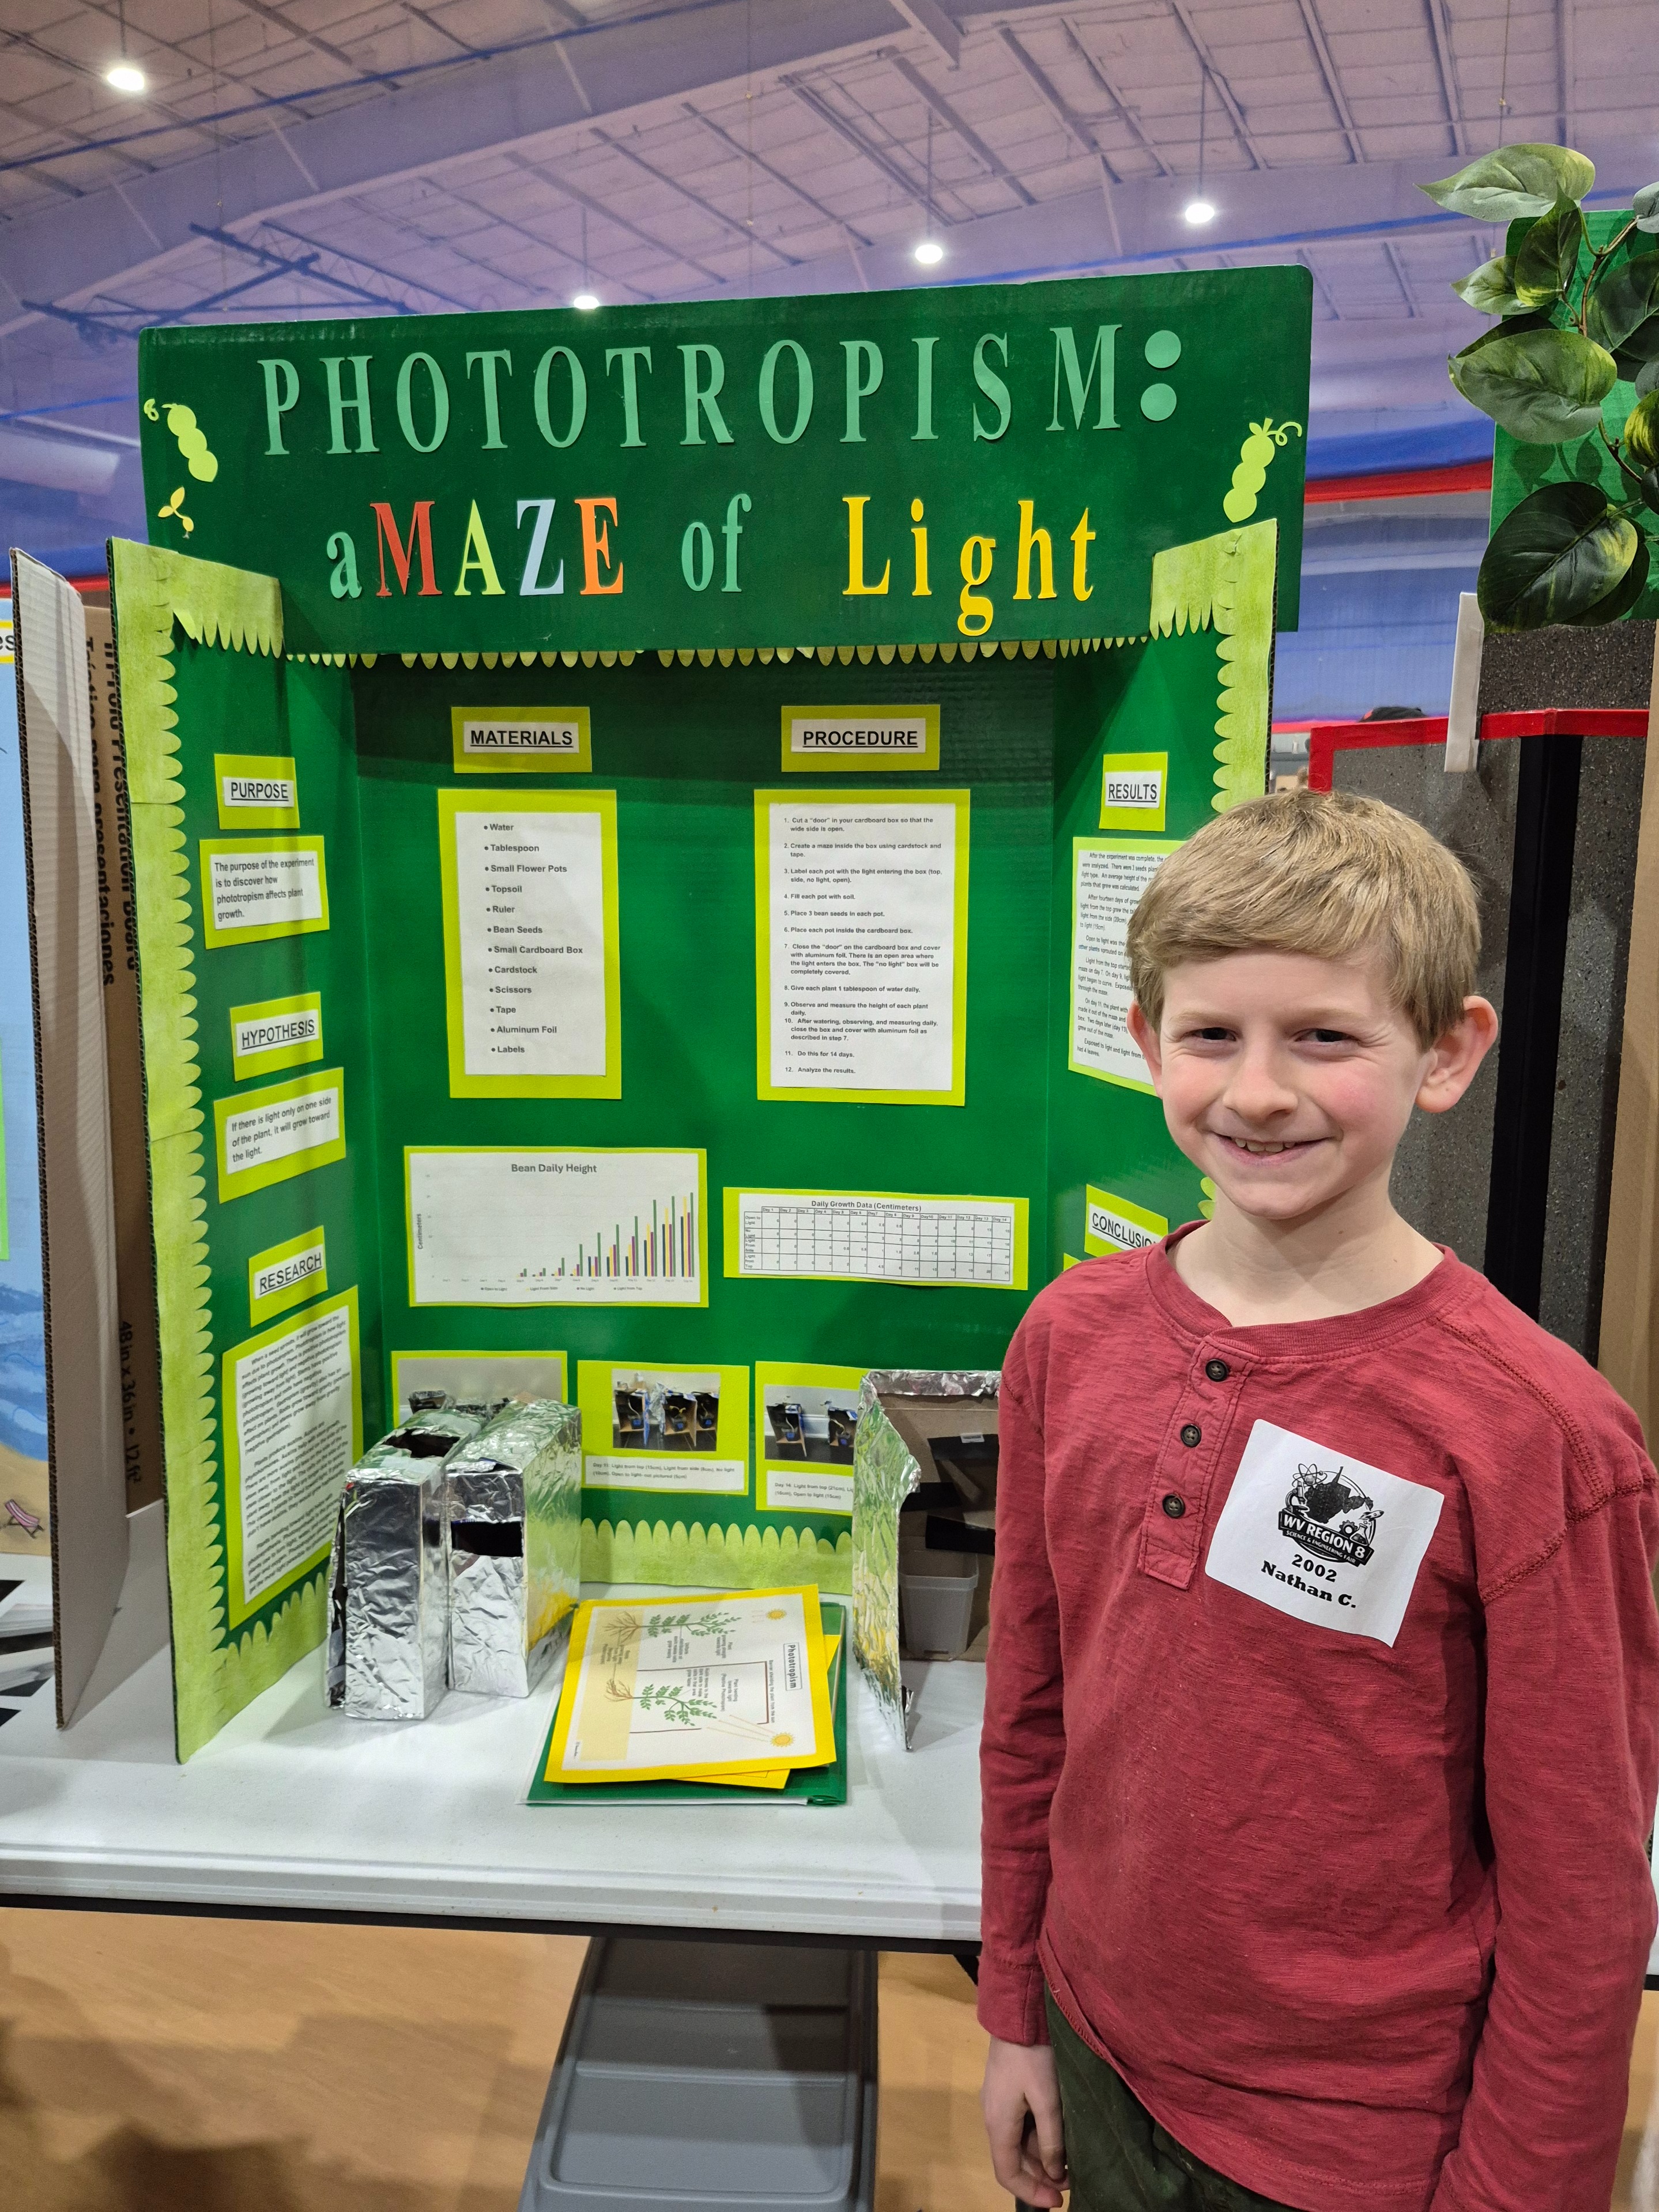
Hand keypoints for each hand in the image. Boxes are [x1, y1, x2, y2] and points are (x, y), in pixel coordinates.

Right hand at [981, 2034, 1066, 2206]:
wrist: (1017, 2013)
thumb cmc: (1032, 2057)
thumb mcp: (1047, 2100)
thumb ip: (1051, 2140)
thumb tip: (1056, 2174)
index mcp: (998, 2124)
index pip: (1007, 2174)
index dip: (1030, 2193)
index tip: (1058, 2202)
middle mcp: (993, 2117)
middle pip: (1014, 2160)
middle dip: (1041, 2175)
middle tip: (1073, 2180)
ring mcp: (998, 2103)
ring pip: (1019, 2143)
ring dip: (1042, 2156)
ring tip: (1071, 2160)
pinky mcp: (1007, 2090)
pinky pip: (1021, 2125)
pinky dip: (1039, 2137)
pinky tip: (1059, 2135)